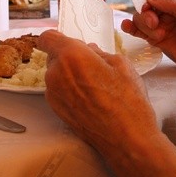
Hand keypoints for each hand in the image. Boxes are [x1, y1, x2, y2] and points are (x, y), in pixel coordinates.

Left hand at [38, 29, 175, 176]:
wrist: (127, 139)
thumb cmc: (128, 101)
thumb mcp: (121, 64)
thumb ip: (99, 52)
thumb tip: (90, 50)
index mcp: (71, 56)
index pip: (47, 37)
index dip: (57, 37)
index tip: (68, 41)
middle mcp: (56, 74)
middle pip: (54, 56)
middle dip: (69, 56)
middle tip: (92, 64)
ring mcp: (54, 94)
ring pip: (57, 74)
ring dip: (70, 74)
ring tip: (95, 84)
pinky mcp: (57, 111)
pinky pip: (59, 90)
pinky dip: (70, 89)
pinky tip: (91, 98)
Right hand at [121, 0, 175, 84]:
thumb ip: (172, 4)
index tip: (147, 5)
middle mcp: (173, 9)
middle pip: (148, 4)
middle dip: (147, 13)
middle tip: (154, 23)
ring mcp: (164, 24)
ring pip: (143, 17)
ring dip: (145, 25)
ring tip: (158, 35)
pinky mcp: (158, 38)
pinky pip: (141, 31)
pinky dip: (132, 28)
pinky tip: (128, 27)